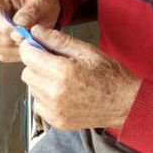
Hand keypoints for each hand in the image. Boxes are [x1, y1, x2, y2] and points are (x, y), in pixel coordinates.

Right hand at [0, 0, 60, 62]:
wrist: (45, 13)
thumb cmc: (40, 4)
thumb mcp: (39, 3)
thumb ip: (29, 14)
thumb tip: (19, 28)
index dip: (2, 25)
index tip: (19, 33)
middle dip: (5, 39)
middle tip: (24, 39)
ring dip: (12, 49)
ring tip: (28, 42)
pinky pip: (2, 55)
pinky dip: (16, 55)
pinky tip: (27, 48)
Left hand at [19, 24, 140, 129]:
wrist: (125, 104)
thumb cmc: (110, 75)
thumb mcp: (86, 51)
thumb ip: (58, 40)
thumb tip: (35, 31)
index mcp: (62, 72)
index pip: (27, 55)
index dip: (31, 47)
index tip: (38, 46)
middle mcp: (54, 93)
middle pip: (27, 73)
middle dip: (36, 64)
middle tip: (55, 63)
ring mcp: (54, 110)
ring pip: (32, 88)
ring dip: (41, 81)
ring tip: (62, 79)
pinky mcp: (55, 121)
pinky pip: (38, 104)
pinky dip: (46, 97)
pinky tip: (63, 93)